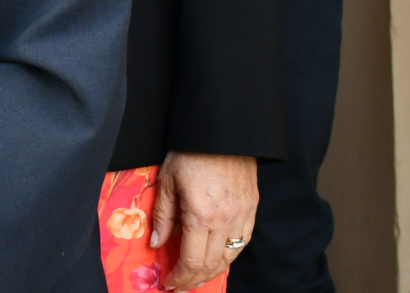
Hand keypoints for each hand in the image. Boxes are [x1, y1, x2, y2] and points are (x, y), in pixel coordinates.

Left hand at [150, 150, 258, 289]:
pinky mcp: (252, 209)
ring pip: (230, 258)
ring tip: (196, 277)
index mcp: (201, 215)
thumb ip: (163, 216)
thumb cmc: (190, 153)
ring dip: (212, 272)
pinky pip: (242, 243)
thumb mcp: (168, 181)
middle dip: (194, 280)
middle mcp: (225, 221)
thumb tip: (157, 244)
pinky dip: (229, 256)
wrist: (223, 131)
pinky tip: (217, 258)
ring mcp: (242, 216)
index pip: (192, 260)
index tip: (169, 282)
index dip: (180, 276)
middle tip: (180, 284)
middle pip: (212, 265)